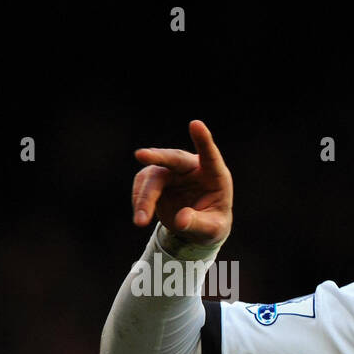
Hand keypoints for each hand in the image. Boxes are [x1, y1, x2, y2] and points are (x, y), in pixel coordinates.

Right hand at [132, 119, 232, 247]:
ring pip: (153, 177)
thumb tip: (181, 220)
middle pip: (173, 158)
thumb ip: (198, 223)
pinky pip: (142, 186)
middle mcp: (192, 168)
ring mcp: (172, 171)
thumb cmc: (212, 225)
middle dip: (157, 156)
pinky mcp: (156, 178)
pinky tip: (141, 217)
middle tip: (141, 155)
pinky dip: (139, 201)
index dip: (203, 140)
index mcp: (214, 175)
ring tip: (141, 221)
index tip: (196, 124)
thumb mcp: (212, 229)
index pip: (210, 155)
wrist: (197, 229)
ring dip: (144, 198)